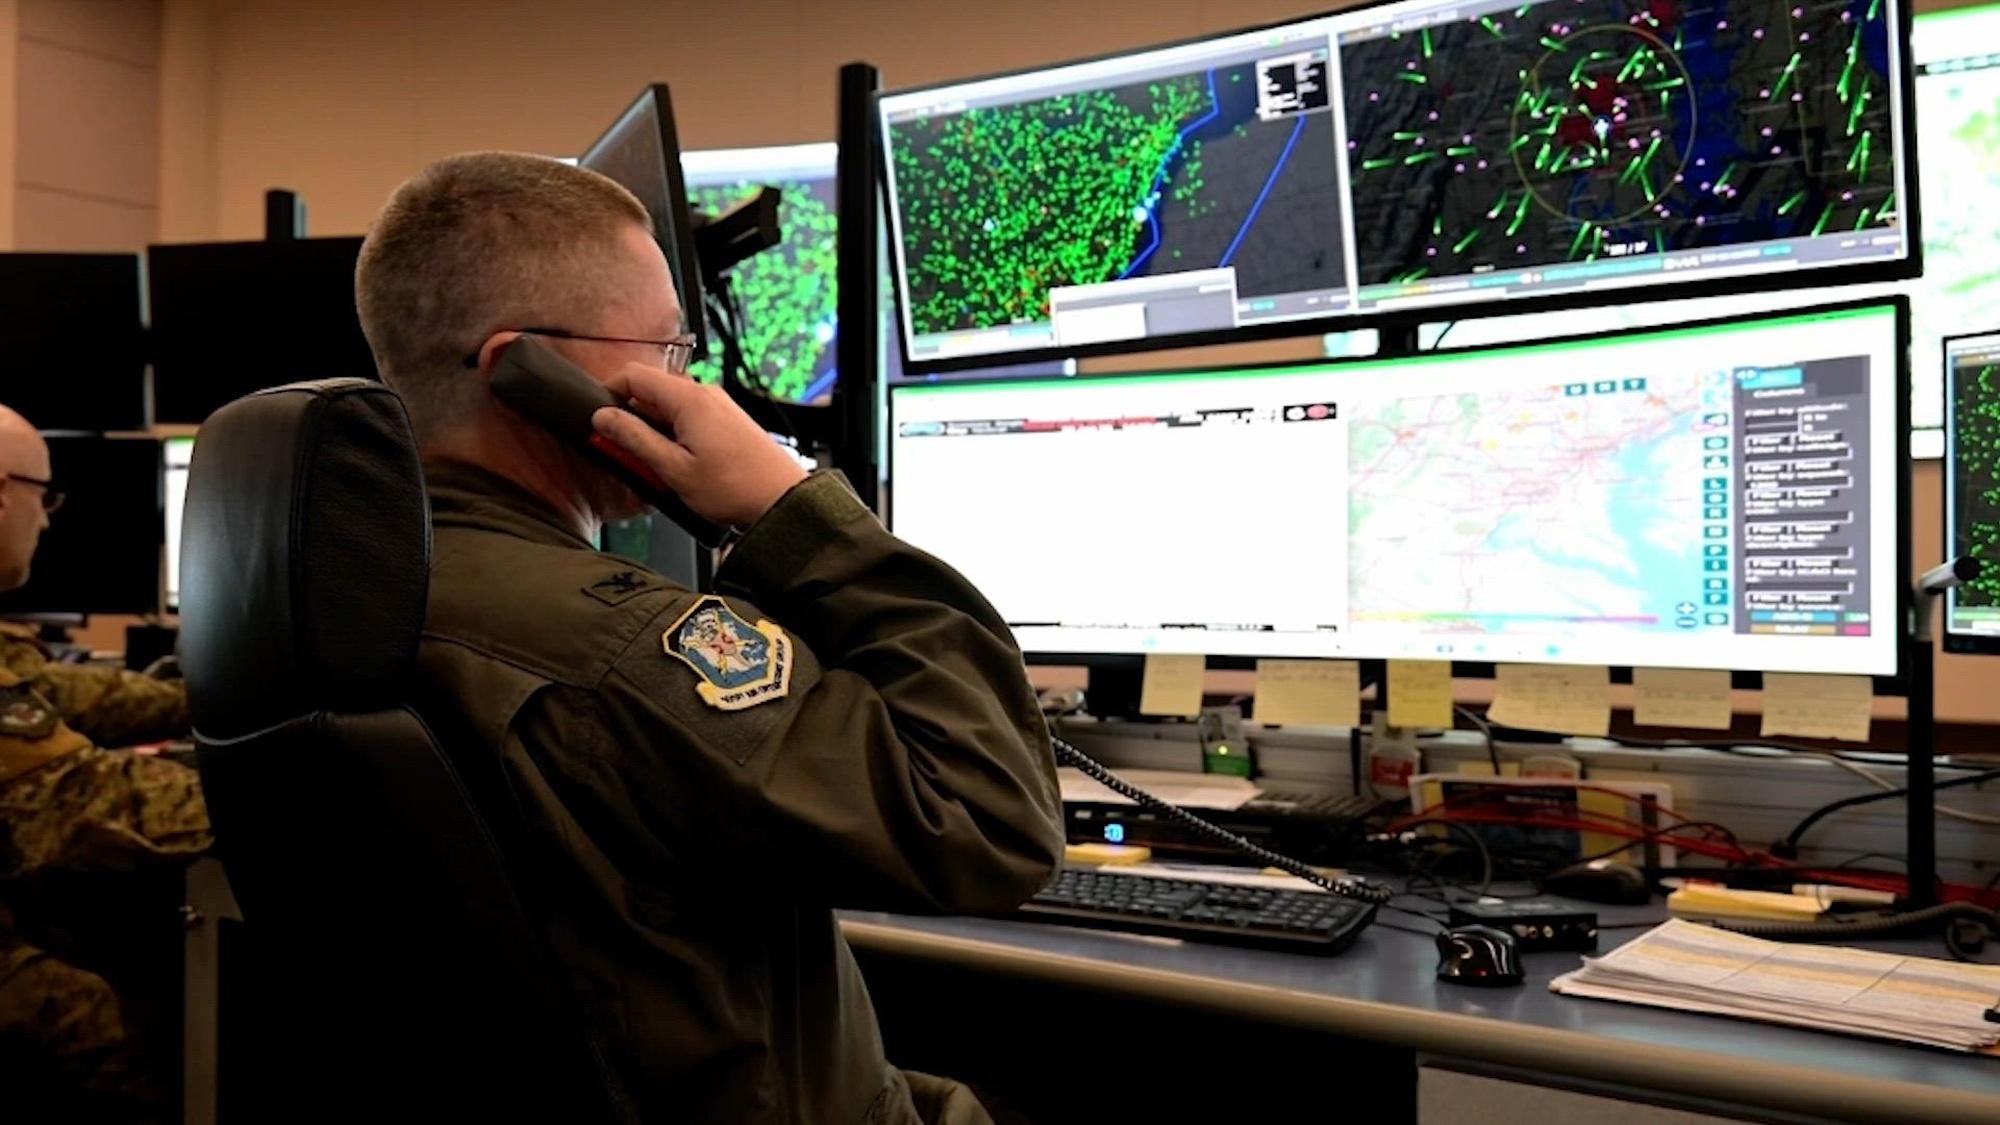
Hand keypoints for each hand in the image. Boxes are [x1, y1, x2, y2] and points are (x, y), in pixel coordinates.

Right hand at [592, 364, 807, 526]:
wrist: (781, 501)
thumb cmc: (736, 488)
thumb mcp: (673, 469)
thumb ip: (634, 439)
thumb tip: (603, 418)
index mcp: (688, 398)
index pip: (633, 374)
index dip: (608, 393)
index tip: (598, 420)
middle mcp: (705, 394)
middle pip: (650, 394)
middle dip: (631, 422)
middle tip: (626, 457)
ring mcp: (718, 406)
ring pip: (668, 411)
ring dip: (653, 436)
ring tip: (655, 471)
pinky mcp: (726, 422)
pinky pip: (688, 421)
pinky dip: (674, 440)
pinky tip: (677, 469)